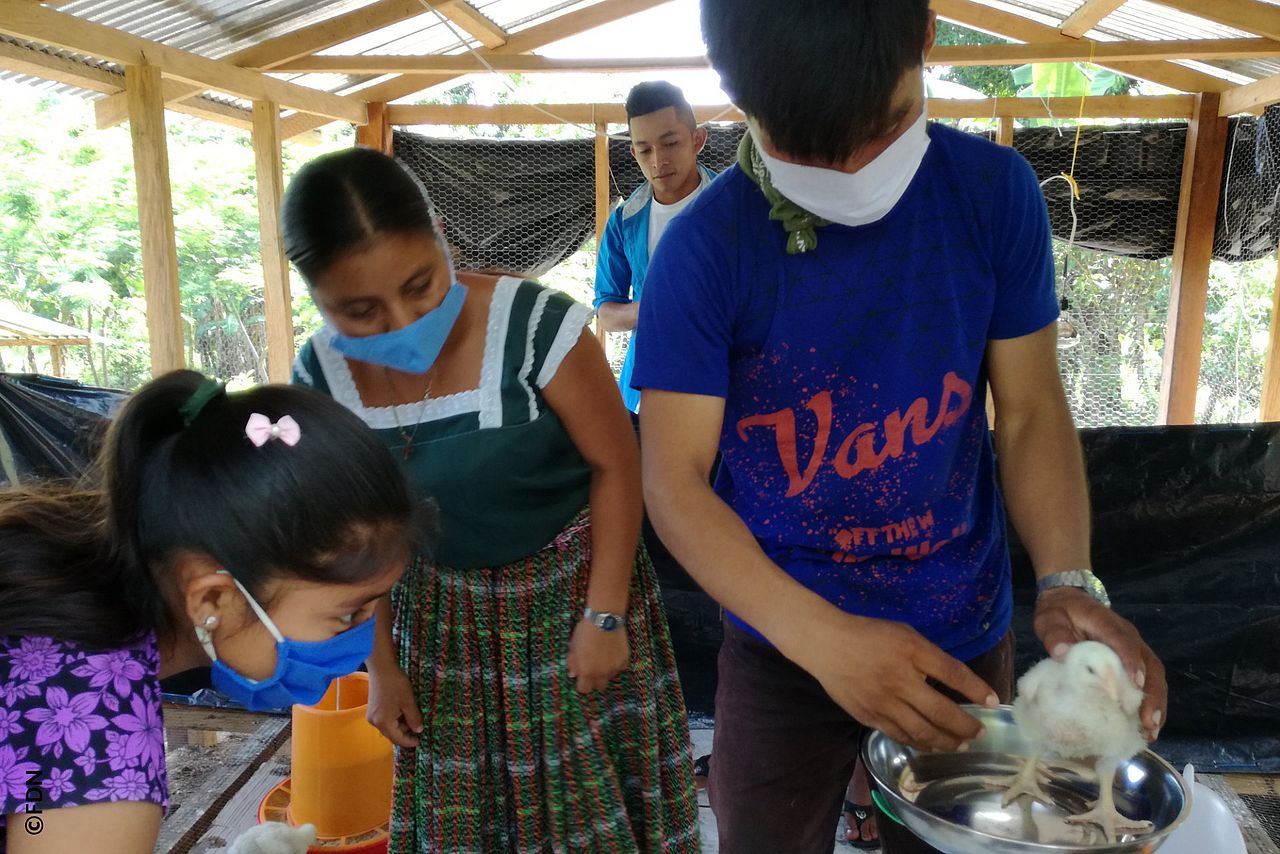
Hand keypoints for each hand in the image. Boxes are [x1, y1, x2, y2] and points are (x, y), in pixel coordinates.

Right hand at [366, 664, 422, 747]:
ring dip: (401, 726)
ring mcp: (372, 715)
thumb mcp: (408, 702)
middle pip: (392, 734)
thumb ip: (414, 718)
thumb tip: (418, 731)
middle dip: (405, 734)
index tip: (420, 741)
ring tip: (414, 719)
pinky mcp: (373, 709)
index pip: (397, 739)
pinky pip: (385, 720)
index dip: (409, 741)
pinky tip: (404, 713)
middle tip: (419, 730)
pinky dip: (395, 719)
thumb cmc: (396, 684)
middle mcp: (375, 722)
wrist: (381, 667)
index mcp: (383, 722)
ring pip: (389, 727)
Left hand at [567, 620, 630, 692]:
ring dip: (605, 671)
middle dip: (595, 680)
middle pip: (599, 687)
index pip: (584, 689)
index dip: (582, 684)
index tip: (582, 677)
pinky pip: (619, 668)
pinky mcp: (624, 660)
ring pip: (610, 677)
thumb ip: (573, 662)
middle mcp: (601, 673)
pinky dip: (616, 663)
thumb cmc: (586, 630)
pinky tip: (612, 652)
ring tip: (602, 657)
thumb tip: (573, 674)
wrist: (605, 618)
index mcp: (586, 671)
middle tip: (593, 668)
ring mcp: (614, 667)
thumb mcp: (574, 646)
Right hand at [798, 612, 998, 751]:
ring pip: (922, 732)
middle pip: (941, 712)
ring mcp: (883, 702)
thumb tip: (955, 682)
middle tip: (979, 733)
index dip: (976, 689)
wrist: (826, 644)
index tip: (992, 701)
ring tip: (960, 745)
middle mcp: (899, 680)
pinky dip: (919, 742)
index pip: (953, 673)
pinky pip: (900, 736)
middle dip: (966, 726)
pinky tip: (930, 743)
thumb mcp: (905, 634)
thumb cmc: (870, 635)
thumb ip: (929, 656)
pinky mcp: (869, 717)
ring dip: (946, 742)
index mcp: (911, 652)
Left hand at [1034, 586, 1166, 740]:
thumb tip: (1061, 652)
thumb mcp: (1050, 618)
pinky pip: (1150, 682)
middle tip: (1149, 721)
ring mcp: (1135, 649)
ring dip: (1156, 703)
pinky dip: (1151, 703)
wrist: (1069, 600)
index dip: (1131, 661)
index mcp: (1107, 623)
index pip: (1124, 640)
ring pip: (1155, 676)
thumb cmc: (1060, 612)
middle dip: (1152, 694)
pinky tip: (1147, 726)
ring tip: (1151, 731)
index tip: (1135, 684)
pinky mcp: (1134, 661)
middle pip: (1150, 664)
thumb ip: (1055, 634)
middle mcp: (1128, 636)